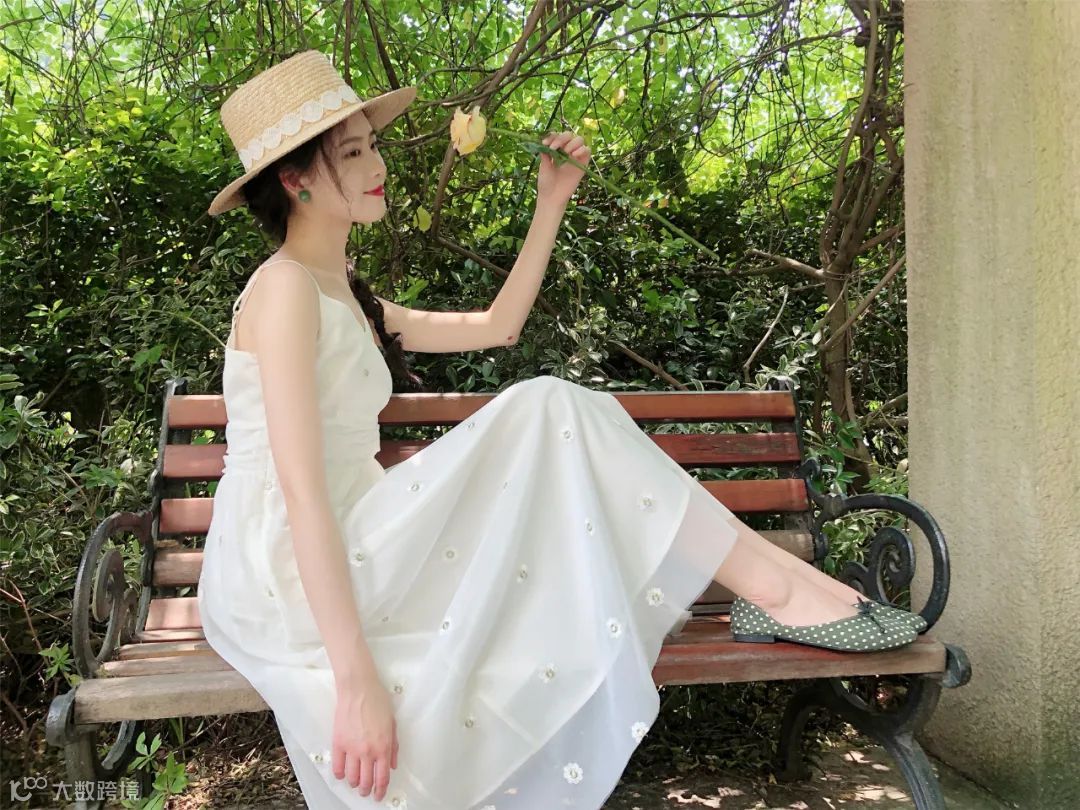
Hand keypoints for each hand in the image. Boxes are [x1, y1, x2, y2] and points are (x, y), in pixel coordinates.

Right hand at [331, 672, 398, 801]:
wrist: (359, 689)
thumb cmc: (377, 701)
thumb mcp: (393, 724)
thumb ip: (394, 746)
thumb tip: (392, 764)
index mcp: (383, 747)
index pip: (382, 777)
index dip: (380, 790)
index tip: (378, 795)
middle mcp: (368, 751)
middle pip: (366, 781)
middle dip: (367, 790)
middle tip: (366, 791)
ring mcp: (352, 748)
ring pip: (351, 777)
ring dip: (354, 784)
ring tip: (355, 783)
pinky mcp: (338, 742)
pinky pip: (337, 766)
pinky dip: (340, 774)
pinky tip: (342, 774)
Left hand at [537, 130, 590, 204]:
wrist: (552, 197)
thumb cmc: (546, 183)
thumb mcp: (544, 166)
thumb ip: (546, 153)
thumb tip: (544, 141)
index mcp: (557, 150)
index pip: (558, 136)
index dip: (553, 136)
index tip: (545, 143)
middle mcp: (567, 151)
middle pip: (570, 135)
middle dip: (562, 138)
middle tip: (554, 147)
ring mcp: (576, 157)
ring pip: (579, 140)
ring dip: (572, 143)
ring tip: (566, 152)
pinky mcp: (583, 164)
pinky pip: (587, 150)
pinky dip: (582, 149)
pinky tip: (573, 155)